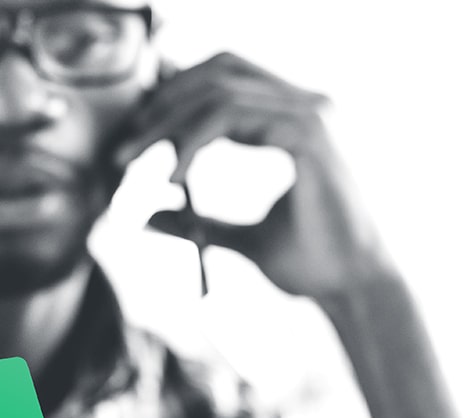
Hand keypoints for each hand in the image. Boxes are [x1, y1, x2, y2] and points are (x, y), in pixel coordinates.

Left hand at [113, 53, 393, 299]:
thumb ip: (198, 222)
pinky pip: (232, 116)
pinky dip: (193, 140)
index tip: (134, 140)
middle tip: (122, 147)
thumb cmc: (310, 266)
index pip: (226, 81)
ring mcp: (307, 116)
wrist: (350, 289)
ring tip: (132, 160)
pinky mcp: (305, 135)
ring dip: (167, 122)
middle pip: (220, 72)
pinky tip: (172, 175)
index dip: (175, 99)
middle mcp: (304, 108)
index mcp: (293, 123)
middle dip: (163, 103)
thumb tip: (148, 216)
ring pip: (220, 91)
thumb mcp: (241, 240)